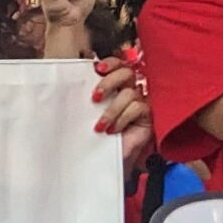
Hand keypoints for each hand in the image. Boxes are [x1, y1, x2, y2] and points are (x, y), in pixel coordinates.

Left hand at [92, 55, 155, 174]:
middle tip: (95, 97)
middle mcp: (129, 91)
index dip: (110, 63)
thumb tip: (73, 82)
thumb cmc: (96, 136)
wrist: (105, 159)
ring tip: (100, 126)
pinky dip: (122, 118)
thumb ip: (88, 96)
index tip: (97, 68)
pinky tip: (113, 130)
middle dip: (109, 82)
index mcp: (115, 86)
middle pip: (126, 73)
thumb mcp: (88, 113)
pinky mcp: (148, 116)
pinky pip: (137, 108)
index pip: (117, 65)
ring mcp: (140, 102)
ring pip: (129, 93)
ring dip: (111, 110)